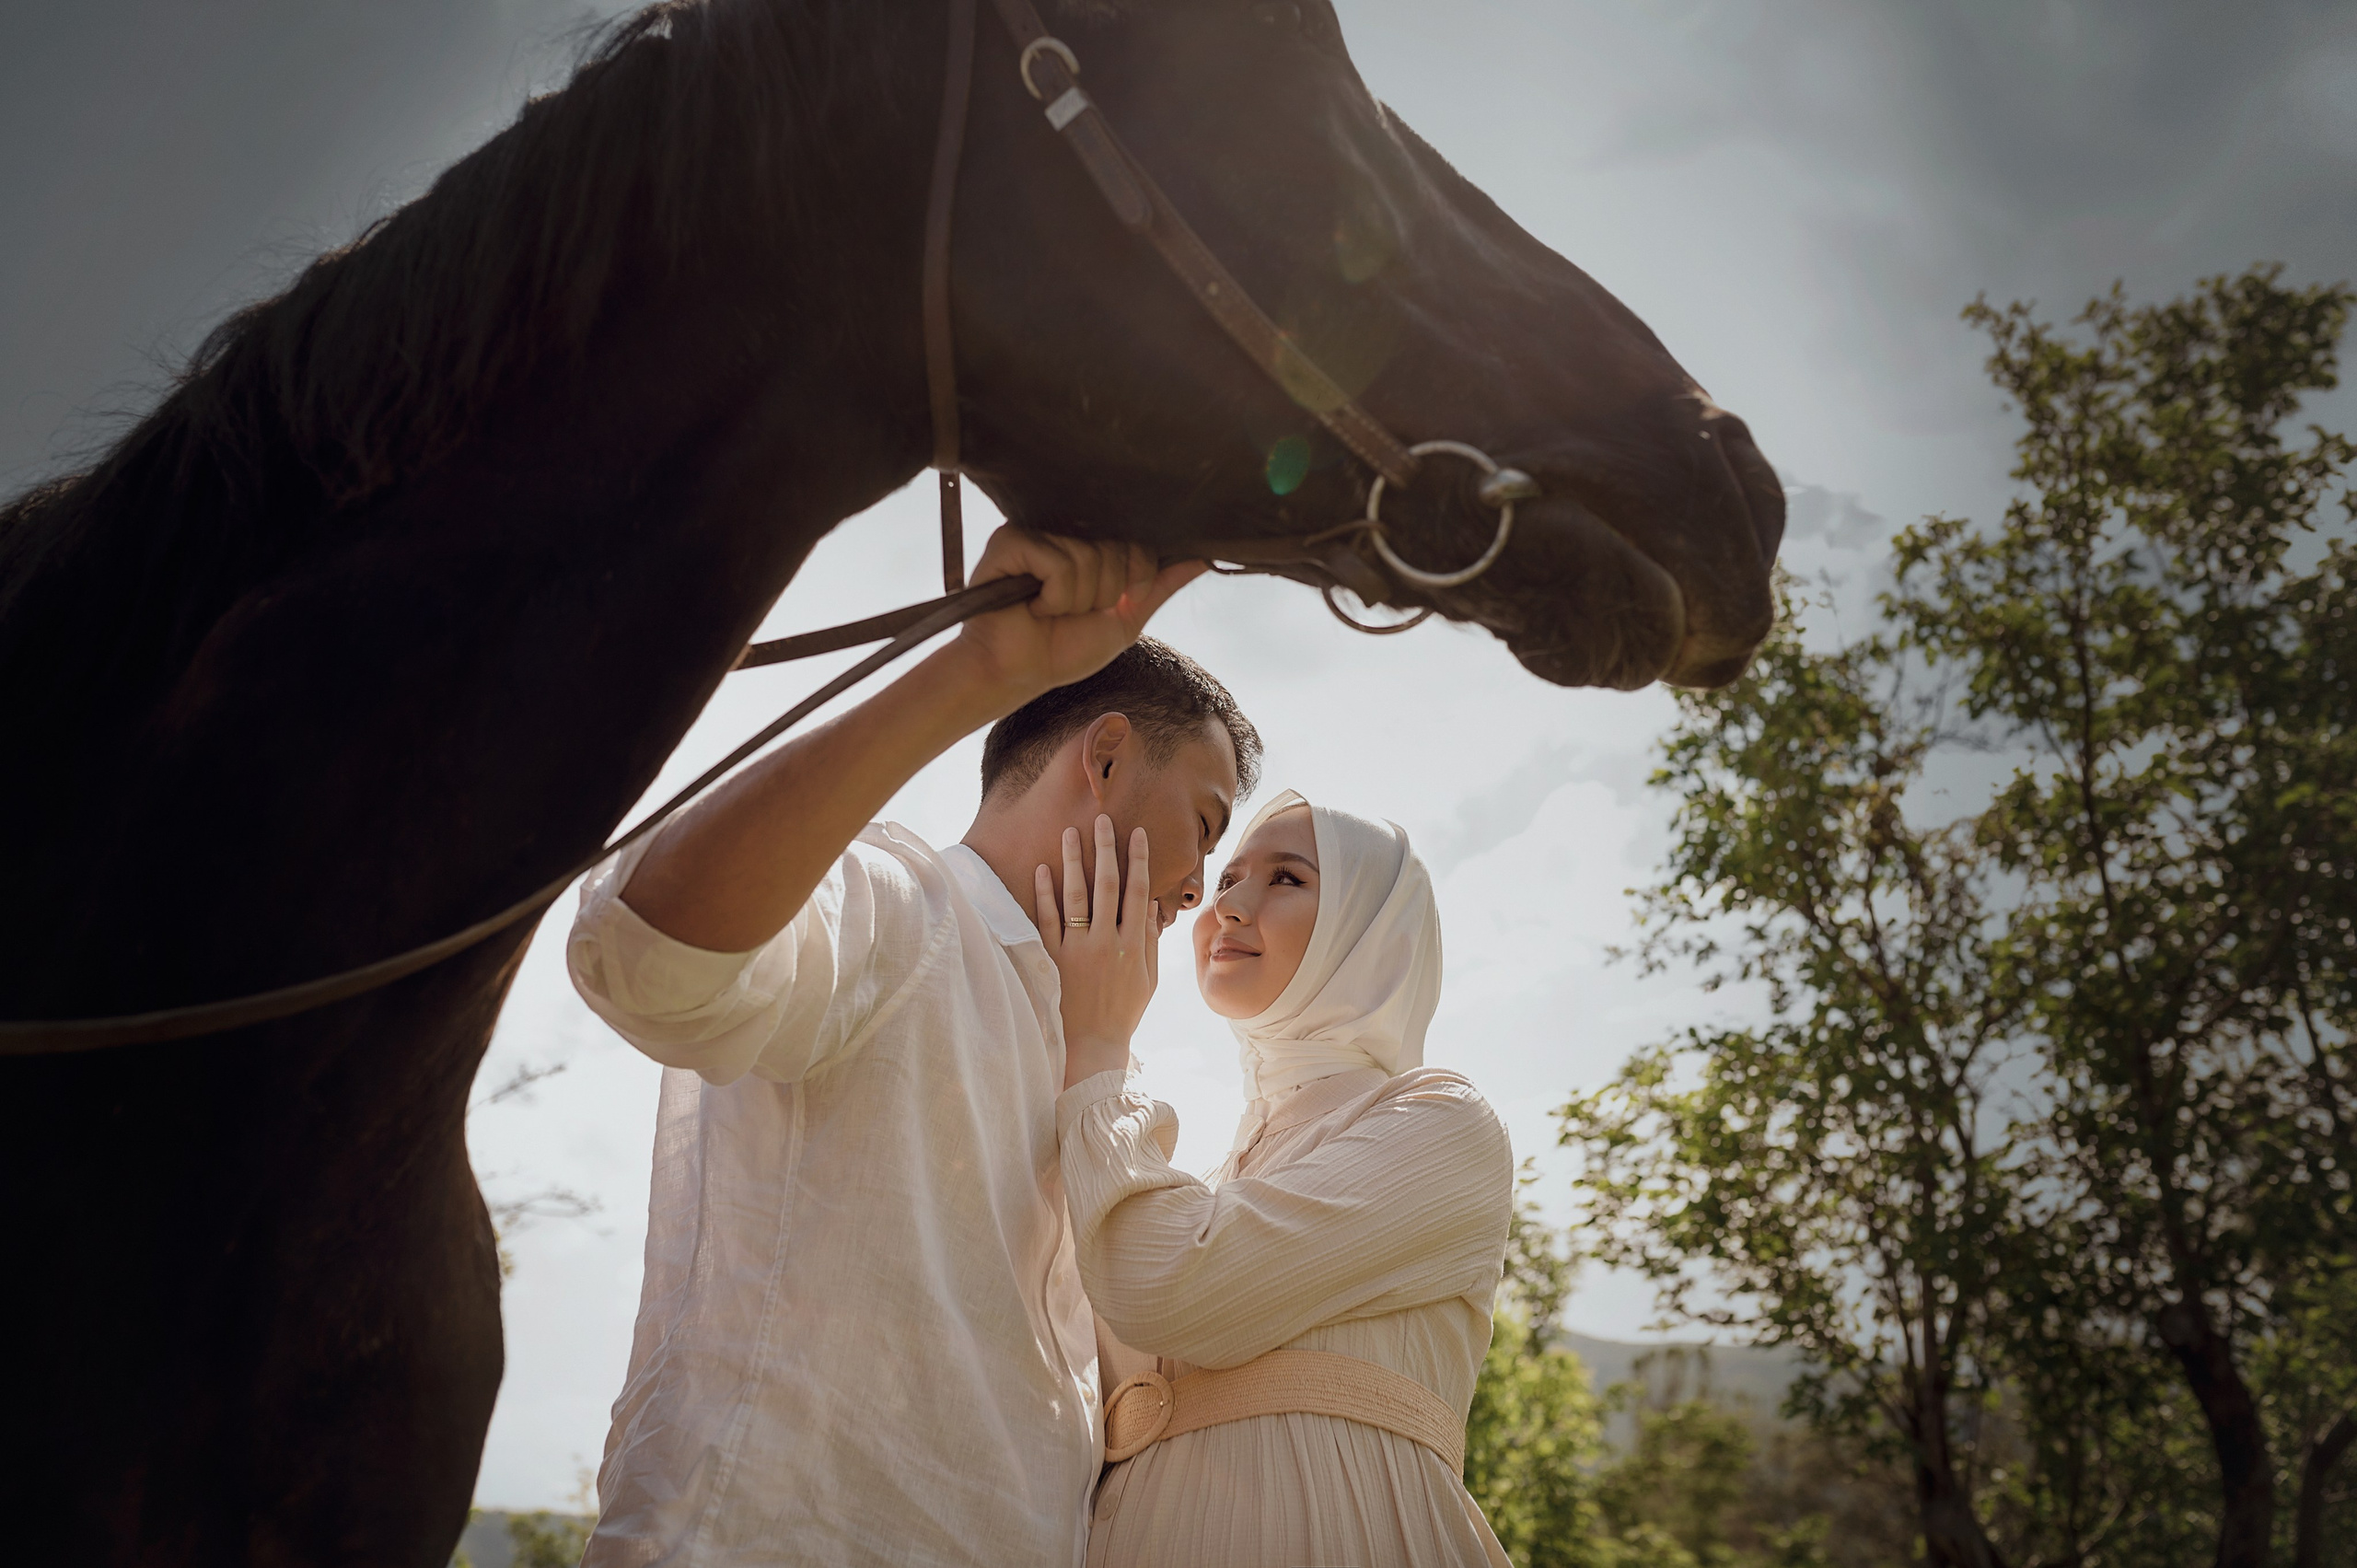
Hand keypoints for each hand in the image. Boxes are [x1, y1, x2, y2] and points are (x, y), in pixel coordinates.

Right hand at [955, 527, 1205, 705]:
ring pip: (1088, 560)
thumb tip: (1204, 558)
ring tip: (1047, 610)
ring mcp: (1036, 533)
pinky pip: (1058, 563)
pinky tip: (1032, 605)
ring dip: (1075, 601)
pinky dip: (1054, 596)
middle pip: (1116, 551)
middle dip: (1102, 595)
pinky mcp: (1010, 542)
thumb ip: (1160, 585)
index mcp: (1092, 546)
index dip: (1133, 583)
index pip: (1139, 546)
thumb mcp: (1125, 619)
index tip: (1106, 608)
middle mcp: (1065, 532)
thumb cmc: (1062, 649)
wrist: (1016, 672)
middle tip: (1070, 611)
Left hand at [1034, 816, 1159, 1090]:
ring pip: (1076, 897)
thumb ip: (1151, 940)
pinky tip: (1043, 869)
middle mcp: (1107, 942)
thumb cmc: (1124, 1012)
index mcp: (1133, 945)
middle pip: (1108, 886)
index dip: (1139, 860)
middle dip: (1106, 849)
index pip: (1138, 892)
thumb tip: (1153, 902)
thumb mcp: (1148, 978)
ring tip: (1070, 832)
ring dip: (1074, 862)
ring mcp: (1078, 950)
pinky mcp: (1054, 959)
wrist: (1092, 1046)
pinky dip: (1045, 894)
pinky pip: (1047, 921)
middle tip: (1103, 819)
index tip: (1138, 833)